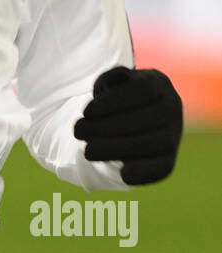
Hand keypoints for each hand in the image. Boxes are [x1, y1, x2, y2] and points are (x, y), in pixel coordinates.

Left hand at [74, 65, 182, 184]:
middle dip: (106, 127)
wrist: (131, 117)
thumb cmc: (117, 97)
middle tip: (78, 132)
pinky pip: (163, 167)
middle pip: (143, 119)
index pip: (142, 90)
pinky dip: (144, 172)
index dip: (112, 102)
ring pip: (151, 143)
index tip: (86, 111)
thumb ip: (109, 79)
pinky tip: (122, 173)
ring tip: (88, 150)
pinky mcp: (169, 157)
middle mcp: (172, 107)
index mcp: (158, 83)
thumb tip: (109, 86)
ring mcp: (173, 133)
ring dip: (116, 149)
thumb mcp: (111, 81)